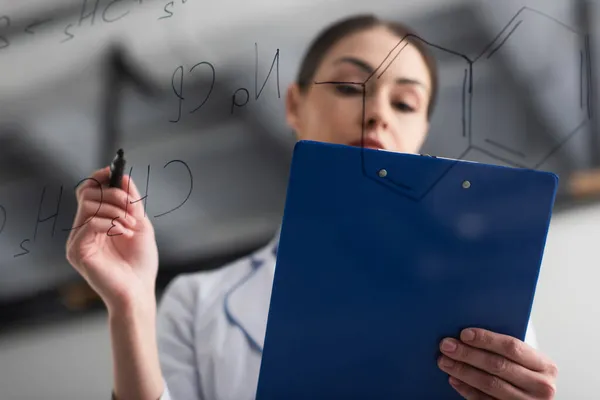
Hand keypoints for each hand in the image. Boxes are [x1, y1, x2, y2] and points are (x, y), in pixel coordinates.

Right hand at [65, 166, 158, 312]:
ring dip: (116, 210)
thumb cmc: (140, 262)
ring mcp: (78, 240)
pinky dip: (111, 223)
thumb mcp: (140, 224)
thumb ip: (131, 201)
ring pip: (89, 205)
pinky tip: (123, 233)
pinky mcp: (77, 252)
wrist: (140, 290)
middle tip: (132, 208)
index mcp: (96, 221)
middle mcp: (83, 229)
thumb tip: (122, 176)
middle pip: (87, 192)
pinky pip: (89, 223)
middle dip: (114, 194)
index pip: (87, 190)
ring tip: (131, 227)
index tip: (113, 171)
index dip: (98, 177)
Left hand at [437, 328, 557, 398]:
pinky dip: (466, 390)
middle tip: (447, 345)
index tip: (464, 334)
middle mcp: (541, 387)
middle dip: (468, 354)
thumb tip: (468, 333)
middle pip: (498, 365)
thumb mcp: (525, 360)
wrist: (533, 399)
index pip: (512, 347)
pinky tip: (454, 379)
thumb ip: (505, 348)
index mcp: (545, 366)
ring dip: (463, 371)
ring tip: (444, 361)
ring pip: (489, 384)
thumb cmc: (525, 374)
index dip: (486, 339)